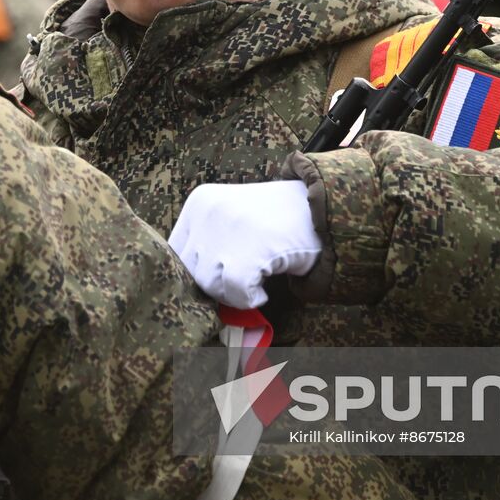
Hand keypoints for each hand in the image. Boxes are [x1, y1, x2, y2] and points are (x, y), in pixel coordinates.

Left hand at [168, 180, 321, 308]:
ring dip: (233, 291)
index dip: (196, 271)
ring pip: (210, 285)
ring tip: (256, 274)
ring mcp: (229, 229)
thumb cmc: (277, 222)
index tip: (220, 274)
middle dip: (214, 283)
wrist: (324, 210)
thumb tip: (182, 296)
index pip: (175, 253)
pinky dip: (252, 298)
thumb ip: (206, 249)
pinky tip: (264, 284)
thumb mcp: (233, 222)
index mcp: (199, 202)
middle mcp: (208, 211)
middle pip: (189, 271)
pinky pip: (236, 293)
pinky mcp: (252, 249)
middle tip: (242, 277)